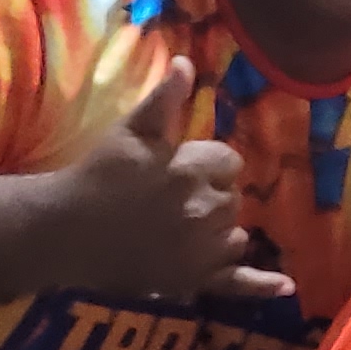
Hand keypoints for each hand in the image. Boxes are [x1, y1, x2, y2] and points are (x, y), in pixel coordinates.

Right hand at [40, 58, 300, 302]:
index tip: (182, 166)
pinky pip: (236, 283)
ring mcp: (201, 250)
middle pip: (232, 199)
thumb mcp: (128, 131)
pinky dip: (261, 284)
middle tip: (175, 197)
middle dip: (212, 195)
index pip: (228, 162)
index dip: (208, 164)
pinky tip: (285, 287)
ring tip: (188, 227)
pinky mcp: (192, 280)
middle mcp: (203, 211)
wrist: (65, 232)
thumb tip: (186, 62)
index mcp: (191, 170)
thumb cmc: (95, 176)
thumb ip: (163, 99)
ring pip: (235, 235)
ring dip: (221, 230)